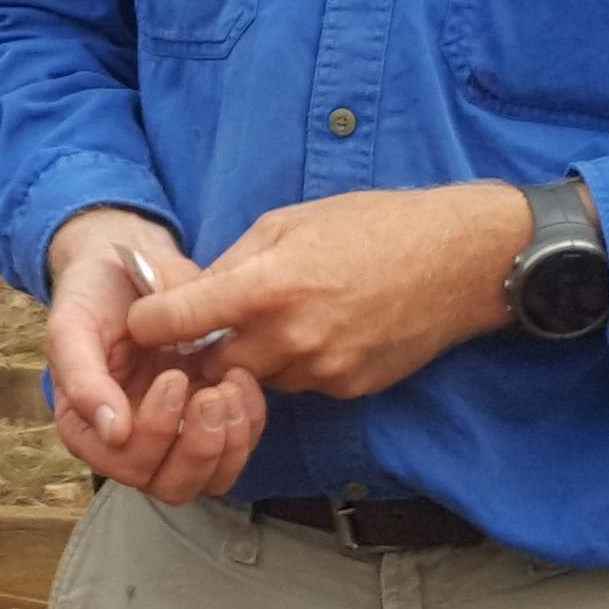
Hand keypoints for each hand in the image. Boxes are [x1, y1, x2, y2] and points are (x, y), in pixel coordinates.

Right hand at [42, 207, 267, 505]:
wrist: (130, 259)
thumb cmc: (94, 293)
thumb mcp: (73, 325)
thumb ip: (82, 378)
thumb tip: (113, 433)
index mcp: (89, 429)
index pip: (126, 464)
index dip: (154, 433)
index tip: (172, 378)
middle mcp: (131, 443)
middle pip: (171, 485)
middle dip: (198, 447)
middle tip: (212, 393)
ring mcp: (173, 435)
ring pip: (209, 478)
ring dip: (229, 441)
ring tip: (232, 385)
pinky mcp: (209, 419)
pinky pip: (237, 448)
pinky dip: (249, 422)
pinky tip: (243, 379)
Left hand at [129, 182, 534, 402]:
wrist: (460, 260)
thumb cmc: (376, 225)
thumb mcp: (291, 221)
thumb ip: (234, 262)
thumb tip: (189, 291)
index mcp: (268, 285)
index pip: (176, 321)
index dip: (150, 322)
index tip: (147, 319)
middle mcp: (291, 337)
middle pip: (212, 367)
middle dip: (203, 352)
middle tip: (207, 329)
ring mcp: (323, 369)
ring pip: (259, 379)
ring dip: (255, 357)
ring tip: (283, 317)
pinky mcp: (350, 387)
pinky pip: (303, 384)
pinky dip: (299, 363)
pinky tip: (324, 328)